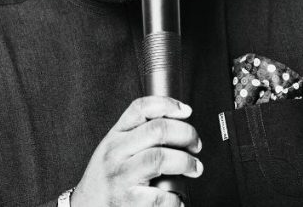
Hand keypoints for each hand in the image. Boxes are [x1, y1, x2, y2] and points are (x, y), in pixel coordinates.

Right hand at [71, 96, 202, 206]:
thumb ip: (138, 134)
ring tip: (194, 169)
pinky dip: (176, 198)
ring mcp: (121, 176)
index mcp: (115, 136)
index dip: (168, 104)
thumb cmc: (107, 179)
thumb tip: (178, 123)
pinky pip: (161, 195)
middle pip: (158, 130)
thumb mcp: (115, 150)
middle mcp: (116, 153)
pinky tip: (177, 199)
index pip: (140, 108)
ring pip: (160, 157)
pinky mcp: (128, 201)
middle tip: (196, 145)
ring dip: (186, 162)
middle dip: (186, 134)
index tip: (186, 111)